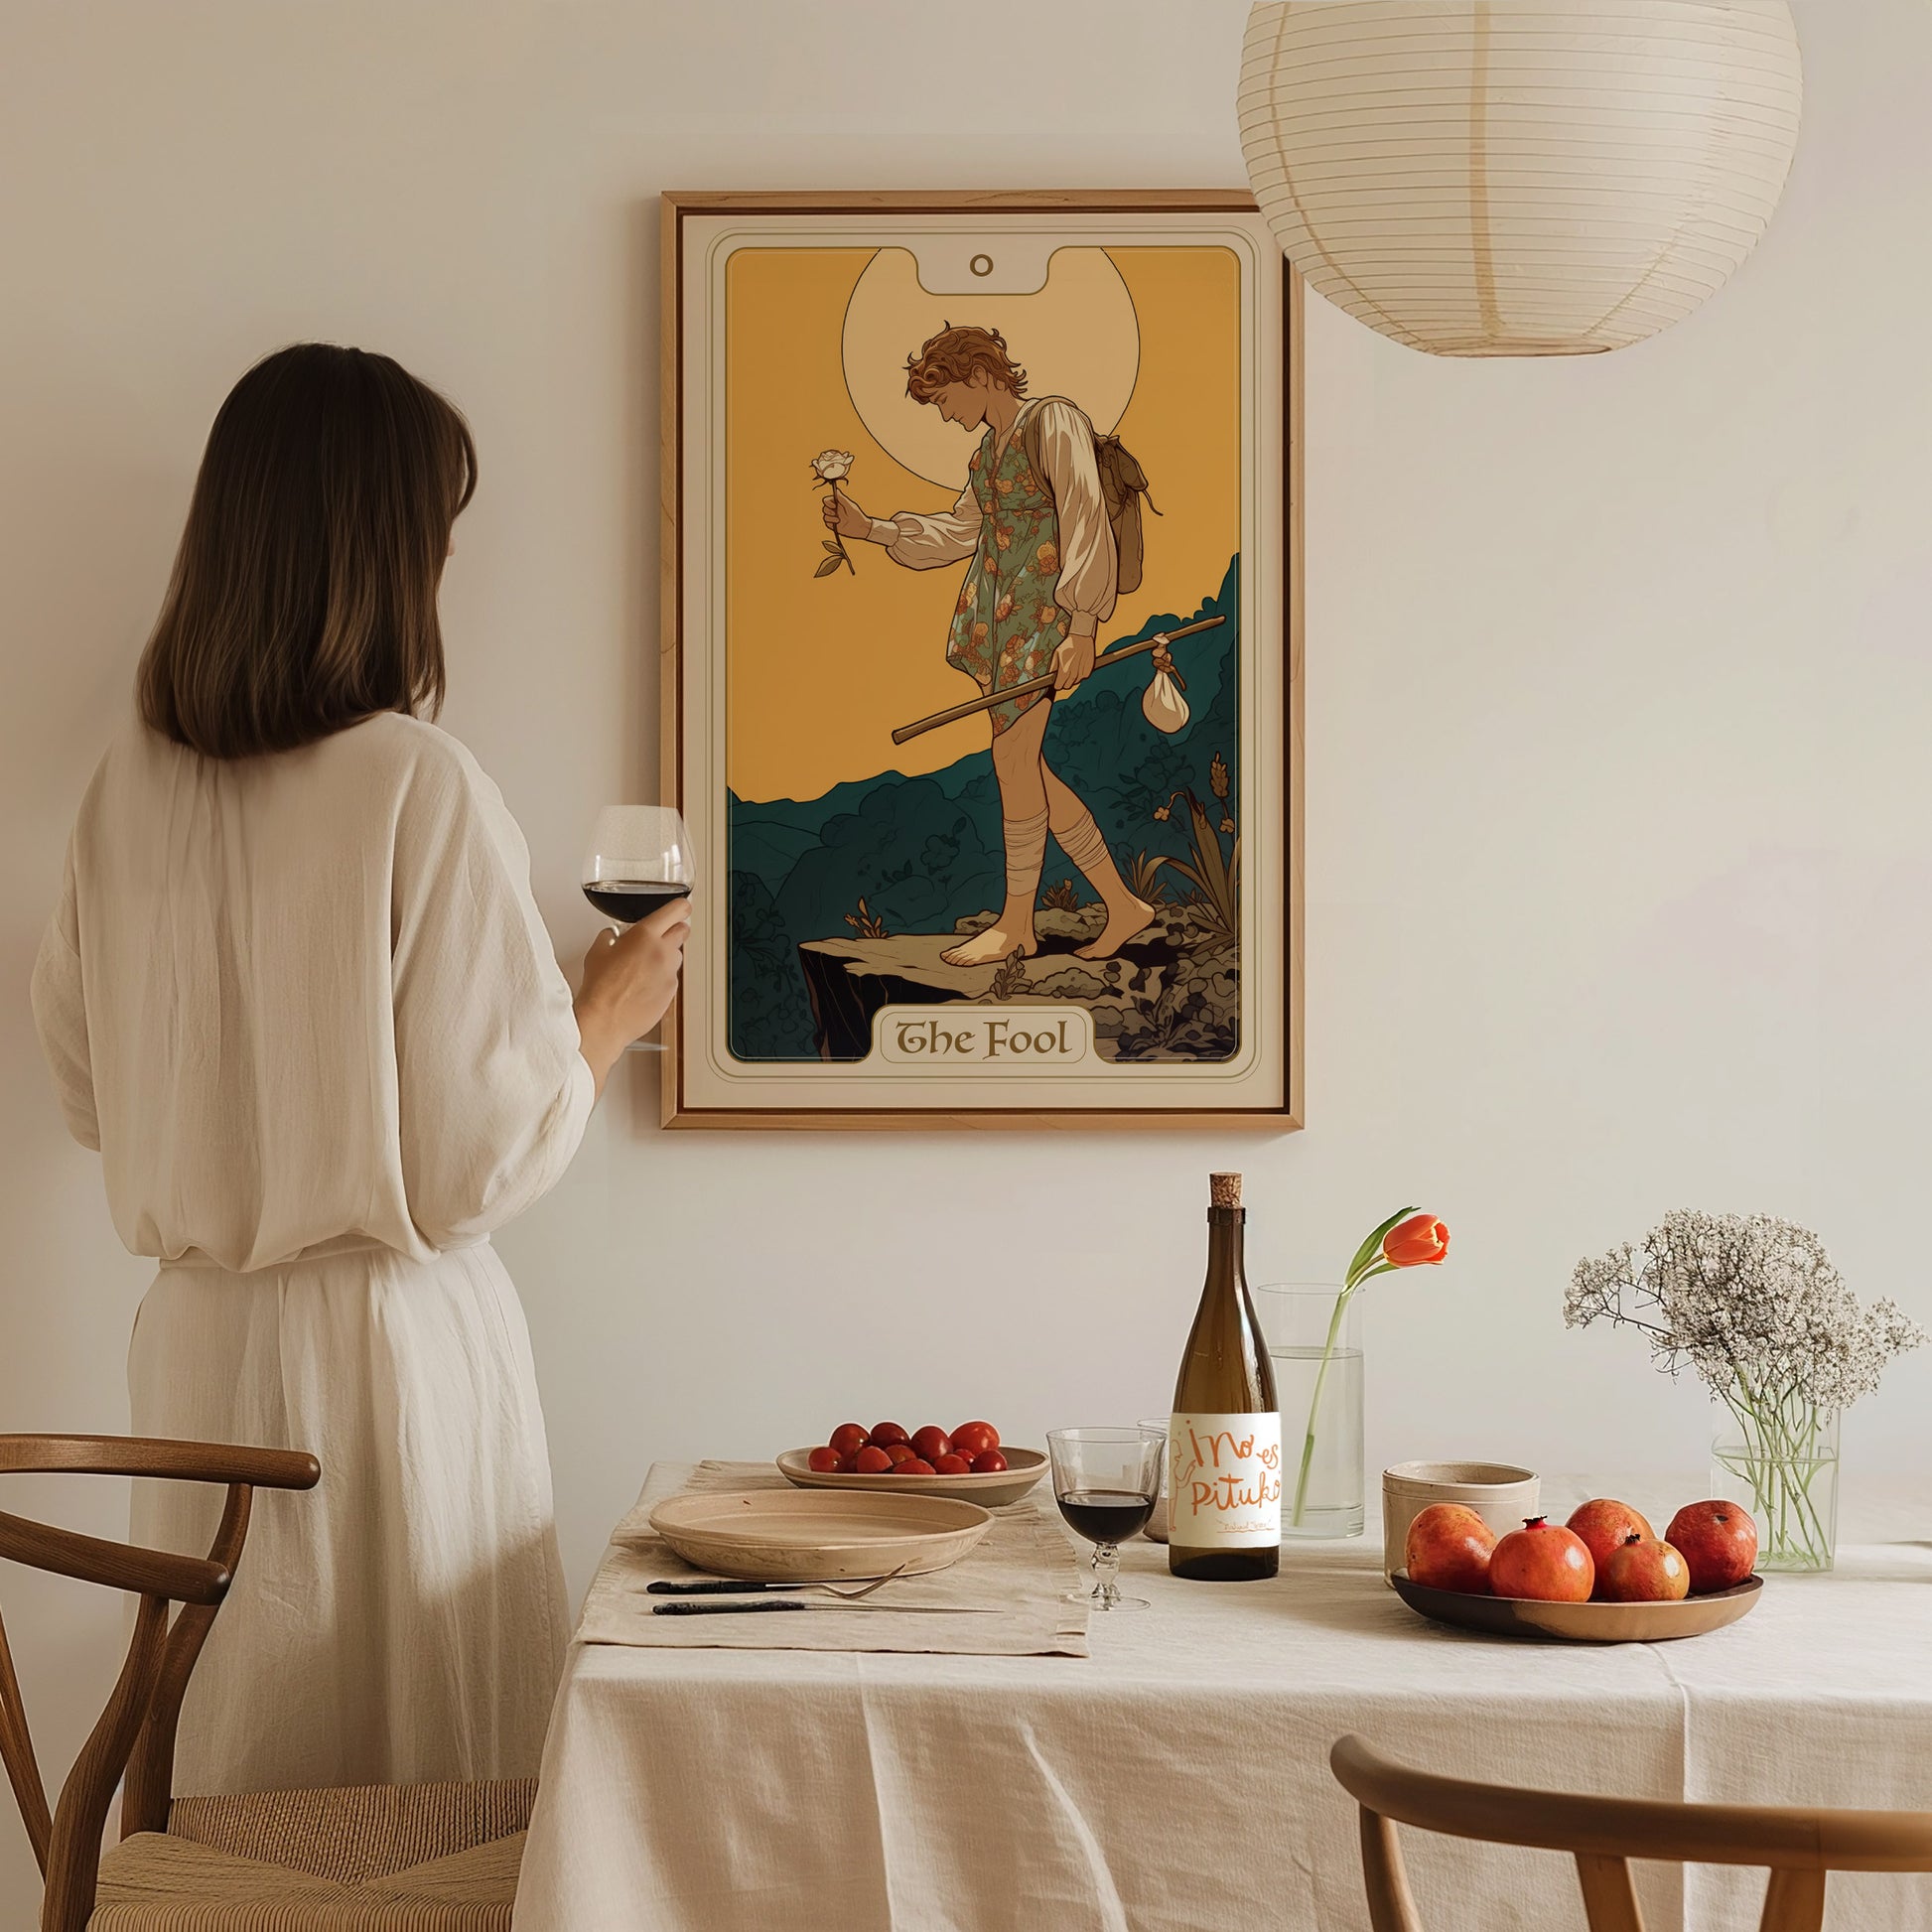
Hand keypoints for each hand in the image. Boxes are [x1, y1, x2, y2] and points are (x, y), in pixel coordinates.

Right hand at [574, 895, 690, 1095]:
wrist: (605, 1020)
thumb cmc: (600, 988)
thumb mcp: (597, 952)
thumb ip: (609, 937)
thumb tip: (613, 936)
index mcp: (645, 935)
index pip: (677, 910)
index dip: (681, 907)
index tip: (681, 907)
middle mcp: (663, 952)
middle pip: (683, 931)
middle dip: (674, 930)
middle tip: (661, 936)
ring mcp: (670, 973)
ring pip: (677, 956)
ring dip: (667, 956)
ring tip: (644, 966)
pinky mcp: (672, 993)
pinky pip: (672, 978)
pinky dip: (662, 978)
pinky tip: (643, 985)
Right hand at [821, 490, 872, 541]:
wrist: (860, 527)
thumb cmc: (857, 515)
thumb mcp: (849, 505)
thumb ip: (842, 498)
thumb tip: (836, 490)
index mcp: (838, 504)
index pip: (827, 501)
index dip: (827, 502)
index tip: (834, 505)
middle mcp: (835, 511)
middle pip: (824, 508)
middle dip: (827, 510)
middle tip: (834, 513)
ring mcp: (834, 518)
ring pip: (825, 516)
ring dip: (830, 518)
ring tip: (838, 520)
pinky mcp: (834, 526)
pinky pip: (827, 523)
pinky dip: (830, 523)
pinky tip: (837, 524)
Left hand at [1052, 631, 1095, 692]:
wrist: (1082, 637)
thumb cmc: (1068, 644)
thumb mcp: (1056, 653)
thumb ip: (1053, 666)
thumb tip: (1051, 675)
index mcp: (1064, 670)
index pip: (1059, 686)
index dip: (1057, 685)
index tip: (1057, 683)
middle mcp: (1073, 673)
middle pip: (1068, 686)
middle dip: (1065, 683)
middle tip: (1064, 677)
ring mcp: (1082, 672)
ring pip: (1076, 682)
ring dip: (1073, 679)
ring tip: (1072, 669)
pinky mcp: (1089, 669)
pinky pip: (1084, 677)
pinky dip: (1081, 675)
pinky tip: (1079, 667)